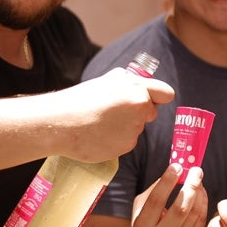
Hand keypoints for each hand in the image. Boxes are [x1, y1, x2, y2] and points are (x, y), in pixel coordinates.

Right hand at [37, 68, 175, 162]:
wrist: (60, 123)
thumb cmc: (80, 100)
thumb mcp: (107, 81)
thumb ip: (128, 83)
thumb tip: (140, 85)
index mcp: (137, 88)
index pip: (166, 94)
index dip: (158, 98)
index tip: (151, 101)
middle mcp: (140, 107)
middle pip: (150, 113)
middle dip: (138, 114)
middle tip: (114, 112)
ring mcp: (134, 128)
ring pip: (136, 128)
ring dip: (124, 127)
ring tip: (99, 123)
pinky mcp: (127, 145)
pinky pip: (126, 142)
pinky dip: (115, 140)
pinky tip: (98, 135)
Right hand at [128, 163, 208, 226]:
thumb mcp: (139, 210)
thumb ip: (154, 191)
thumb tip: (175, 171)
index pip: (156, 201)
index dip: (167, 181)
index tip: (177, 166)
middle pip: (180, 208)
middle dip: (191, 186)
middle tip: (196, 170)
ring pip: (195, 214)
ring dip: (200, 193)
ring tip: (198, 180)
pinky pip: (201, 223)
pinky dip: (203, 205)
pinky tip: (201, 194)